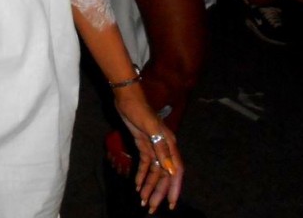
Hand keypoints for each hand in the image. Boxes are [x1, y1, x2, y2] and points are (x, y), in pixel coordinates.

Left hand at [114, 88, 183, 212]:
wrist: (127, 96)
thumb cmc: (139, 109)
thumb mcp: (149, 128)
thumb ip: (161, 149)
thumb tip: (170, 170)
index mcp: (169, 143)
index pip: (175, 171)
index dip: (174, 188)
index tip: (170, 203)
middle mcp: (164, 147)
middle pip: (164, 174)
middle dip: (158, 191)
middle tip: (152, 208)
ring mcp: (153, 146)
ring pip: (154, 171)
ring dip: (149, 186)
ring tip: (143, 200)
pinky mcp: (143, 144)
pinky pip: (145, 164)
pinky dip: (141, 175)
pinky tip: (137, 185)